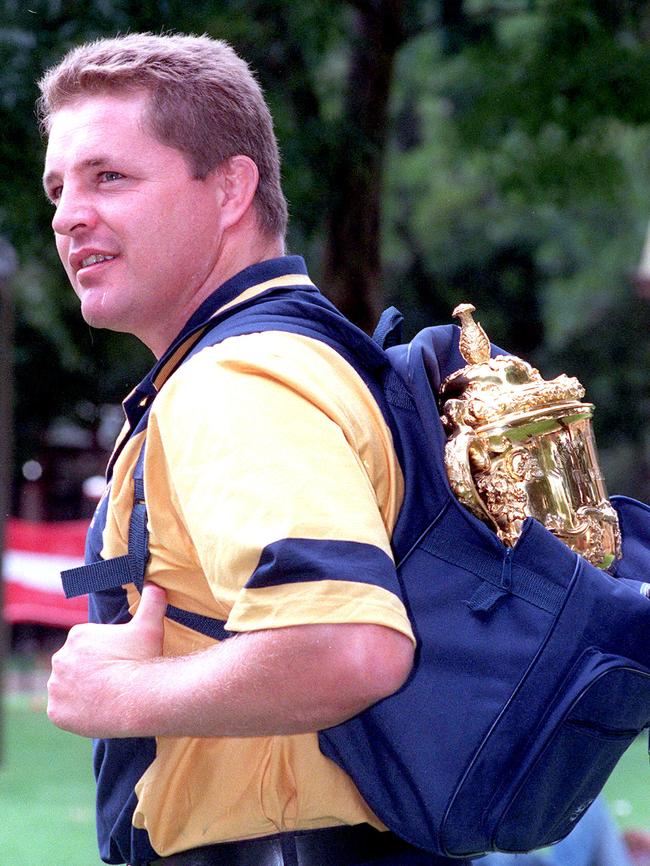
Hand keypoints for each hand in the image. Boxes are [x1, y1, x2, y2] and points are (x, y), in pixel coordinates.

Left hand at [47, 582, 166, 736]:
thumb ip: (152, 602)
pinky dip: (75, 713)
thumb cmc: (142, 660)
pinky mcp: (55, 711)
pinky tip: (96, 713)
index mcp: (78, 635)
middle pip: (75, 666)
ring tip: (106, 699)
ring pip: (67, 688)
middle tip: (114, 681)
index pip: (88, 646)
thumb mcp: (150, 626)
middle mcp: (60, 658)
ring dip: (81, 692)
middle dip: (90, 672)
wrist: (136, 699)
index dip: (106, 654)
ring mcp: (55, 686)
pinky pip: (63, 711)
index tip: (121, 662)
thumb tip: (156, 585)